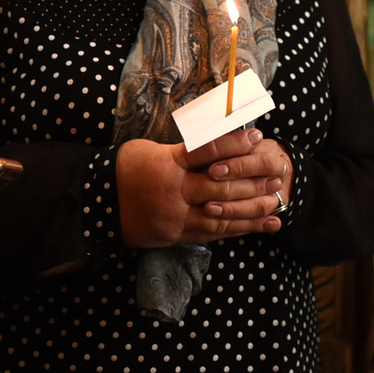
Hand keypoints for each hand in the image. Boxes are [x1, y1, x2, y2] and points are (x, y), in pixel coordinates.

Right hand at [116, 129, 284, 249]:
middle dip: (253, 182)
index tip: (258, 137)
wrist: (95, 203)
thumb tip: (214, 143)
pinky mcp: (175, 235)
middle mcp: (175, 191)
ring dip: (251, 211)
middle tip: (278, 176)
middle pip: (222, 188)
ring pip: (221, 216)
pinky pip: (211, 234)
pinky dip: (236, 230)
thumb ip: (183, 151)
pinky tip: (256, 227)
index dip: (235, 144)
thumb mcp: (150, 149)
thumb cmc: (125, 169)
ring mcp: (176, 217)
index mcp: (168, 163)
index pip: (208, 151)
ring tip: (276, 204)